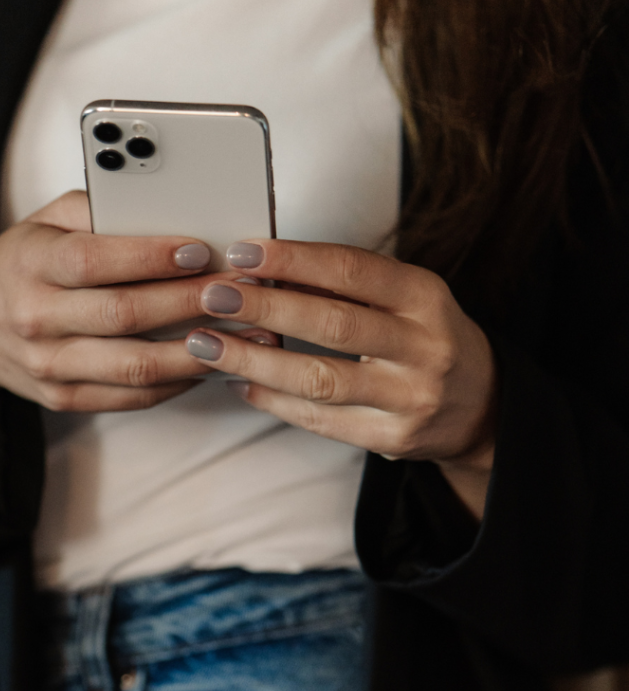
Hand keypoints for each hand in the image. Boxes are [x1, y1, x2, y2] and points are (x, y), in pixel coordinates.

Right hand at [0, 191, 215, 423]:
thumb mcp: (44, 221)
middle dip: (189, 301)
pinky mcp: (63, 398)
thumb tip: (167, 208)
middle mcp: (36, 318)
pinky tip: (208, 360)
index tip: (198, 250)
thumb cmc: (19, 264)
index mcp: (32, 264)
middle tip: (237, 289)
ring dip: (196, 350)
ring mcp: (49, 365)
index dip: (150, 257)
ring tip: (240, 332)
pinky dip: (178, 381)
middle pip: (124, 315)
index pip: (94, 261)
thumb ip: (97, 209)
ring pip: (135, 366)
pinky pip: (131, 397)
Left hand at [184, 240, 497, 517]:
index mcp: (424, 297)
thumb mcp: (401, 297)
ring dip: (255, 359)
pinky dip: (273, 401)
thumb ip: (344, 284)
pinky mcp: (393, 439)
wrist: (483, 407)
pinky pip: (321, 421)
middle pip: (333, 323)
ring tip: (207, 343)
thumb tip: (265, 268)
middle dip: (266, 306)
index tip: (243, 252)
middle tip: (213, 295)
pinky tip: (239, 382)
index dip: (293, 258)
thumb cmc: (425, 337)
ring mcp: (411, 398)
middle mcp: (424, 346)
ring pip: (320, 379)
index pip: (352, 269)